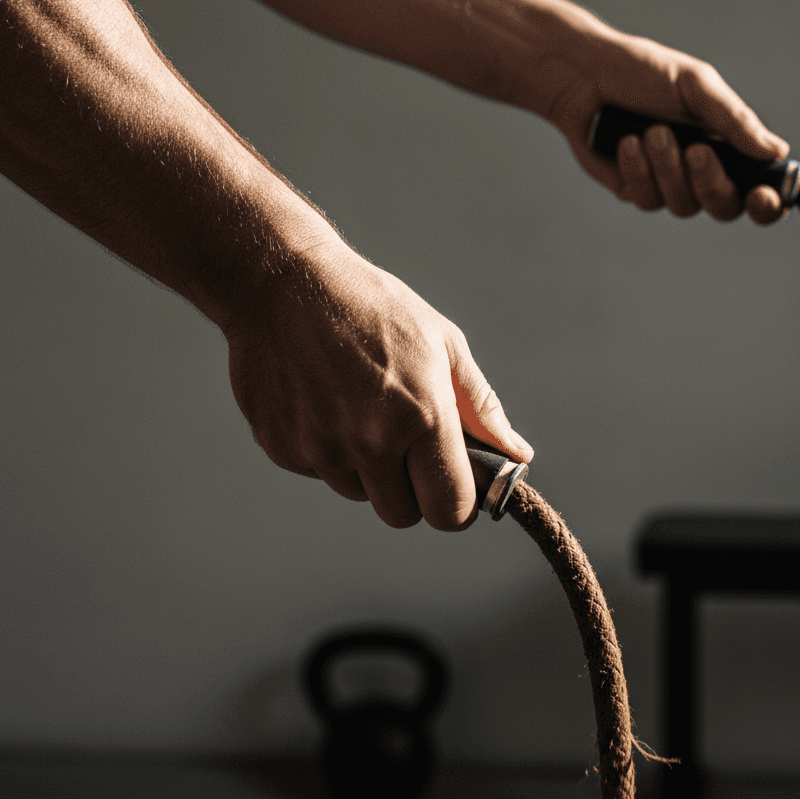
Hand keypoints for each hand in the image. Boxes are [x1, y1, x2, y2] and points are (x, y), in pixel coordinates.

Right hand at [224, 233, 532, 530]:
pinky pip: (320, 473)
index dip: (457, 504)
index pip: (450, 510)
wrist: (281, 284)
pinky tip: (325, 401)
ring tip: (360, 408)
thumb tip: (518, 455)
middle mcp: (370, 441)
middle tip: (407, 445)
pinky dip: (328, 451)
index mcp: (422, 417)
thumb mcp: (443, 344)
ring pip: (359, 493)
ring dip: (367, 469)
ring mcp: (322, 448)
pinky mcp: (283, 449)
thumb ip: (481, 409)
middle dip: (412, 490)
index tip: (454, 485)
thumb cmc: (370, 306)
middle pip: (402, 514)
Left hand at [549, 32, 789, 224]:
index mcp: (729, 143)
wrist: (585, 76)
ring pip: (684, 206)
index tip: (763, 196)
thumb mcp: (696, 86)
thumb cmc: (645, 74)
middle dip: (711, 183)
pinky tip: (625, 141)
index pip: (760, 186)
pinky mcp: (635, 190)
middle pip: (724, 207)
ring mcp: (669, 184)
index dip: (768, 202)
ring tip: (650, 131)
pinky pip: (647, 199)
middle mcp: (703, 170)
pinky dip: (638, 169)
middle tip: (696, 151)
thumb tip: (777, 152)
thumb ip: (735, 121)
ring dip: (668, 168)